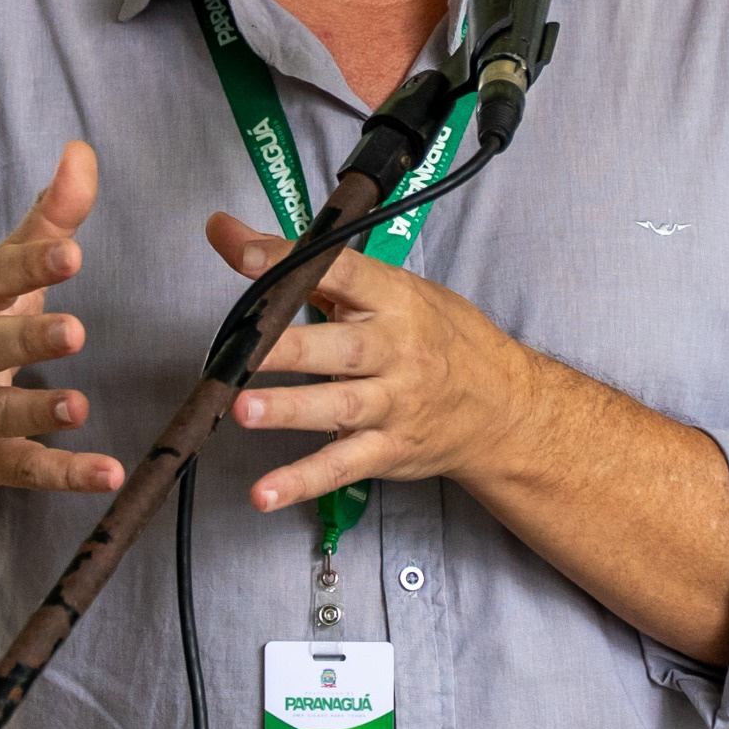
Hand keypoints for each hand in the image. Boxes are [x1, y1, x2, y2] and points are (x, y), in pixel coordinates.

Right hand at [0, 140, 124, 499]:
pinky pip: (20, 469)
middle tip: (73, 331)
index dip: (30, 265)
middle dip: (25, 339)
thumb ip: (46, 221)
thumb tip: (83, 151)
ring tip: (79, 407)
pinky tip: (107, 474)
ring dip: (36, 412)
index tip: (71, 251)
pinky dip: (62, 474)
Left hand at [204, 211, 537, 511]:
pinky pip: (341, 466)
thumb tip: (226, 234)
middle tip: (241, 349)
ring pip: (338, 406)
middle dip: (289, 348)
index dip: (293, 263)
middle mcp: (395, 350)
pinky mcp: (388, 449)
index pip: (343, 272)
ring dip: (290, 410)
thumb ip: (304, 265)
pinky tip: (264, 494)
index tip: (243, 257)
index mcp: (394, 299)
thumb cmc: (437, 335)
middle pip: (339, 346)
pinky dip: (302, 482)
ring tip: (242, 410)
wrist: (502, 404)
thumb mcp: (387, 288)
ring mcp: (393, 403)